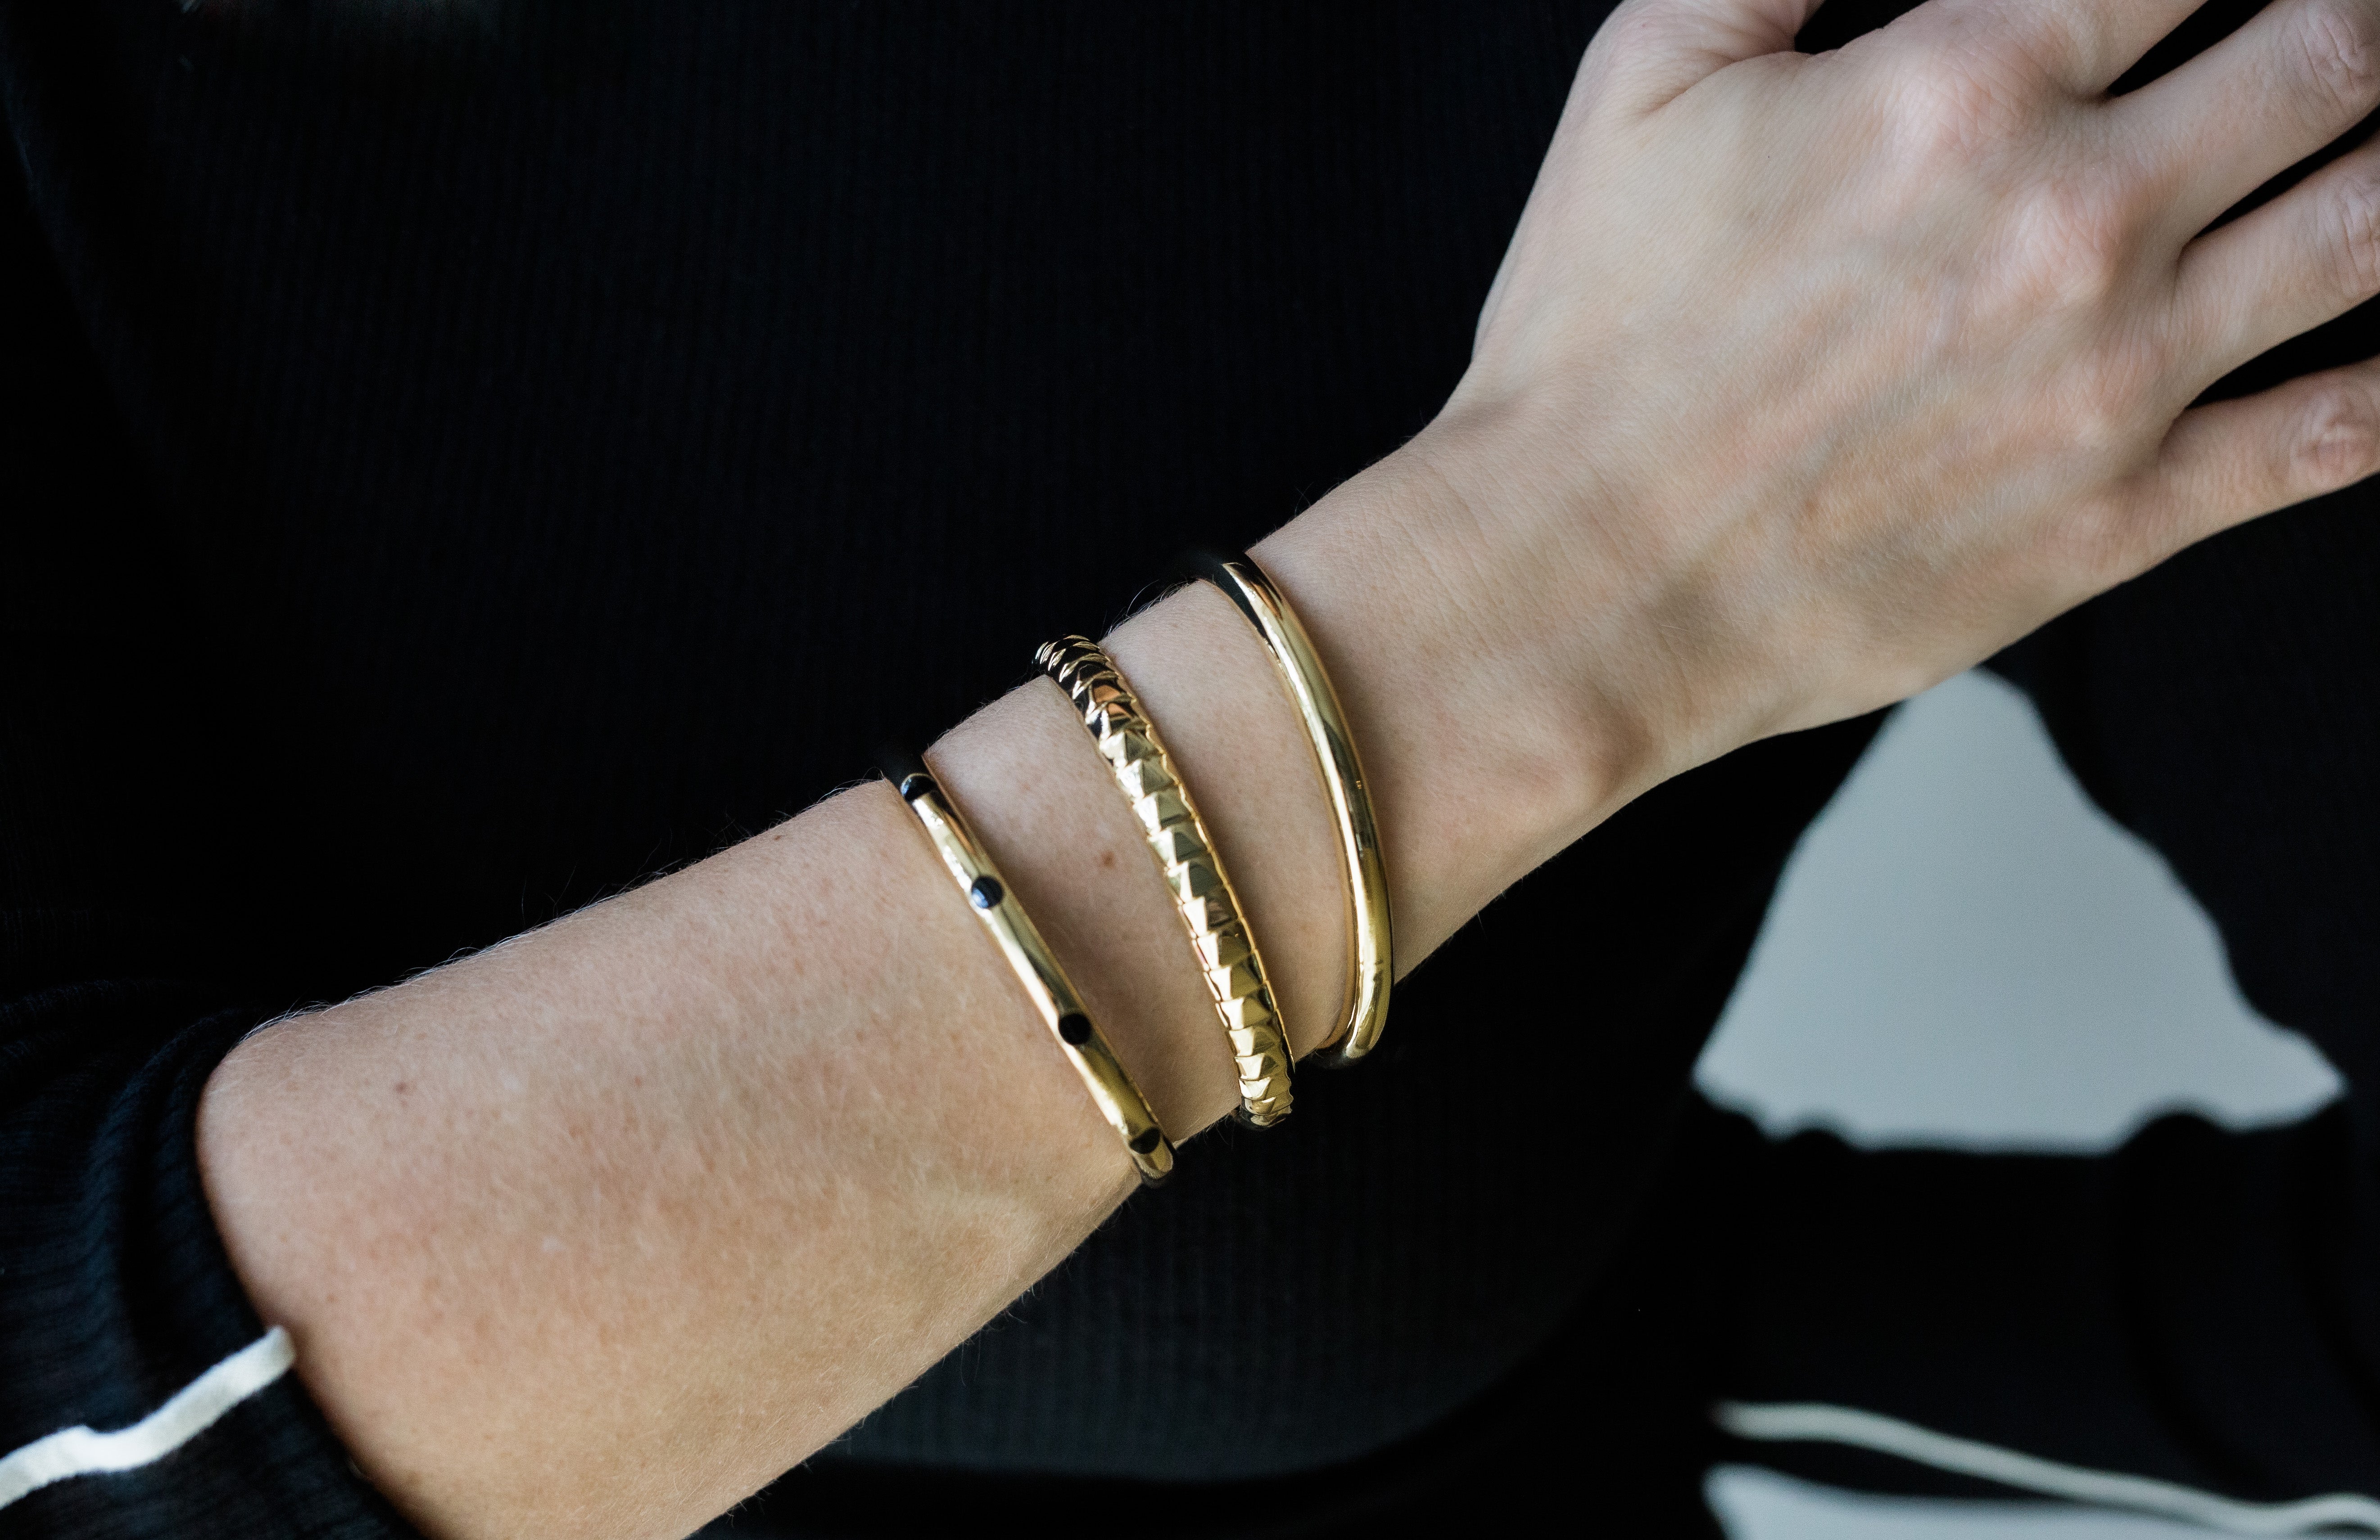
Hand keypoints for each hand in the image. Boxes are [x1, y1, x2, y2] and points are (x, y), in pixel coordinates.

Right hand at [1404, 0, 2379, 789]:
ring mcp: (2115, 378)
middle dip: (2354, 29)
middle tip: (2344, 38)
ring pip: (2369, 224)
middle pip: (2332, 56)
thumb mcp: (1646, 79)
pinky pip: (2335, 435)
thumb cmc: (1592, 343)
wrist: (1575, 581)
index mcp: (1963, 86)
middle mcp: (2076, 218)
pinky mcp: (2120, 518)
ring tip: (2376, 139)